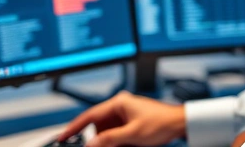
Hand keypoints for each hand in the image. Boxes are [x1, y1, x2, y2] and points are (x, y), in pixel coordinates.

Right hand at [57, 91, 186, 146]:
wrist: (180, 124)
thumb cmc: (161, 123)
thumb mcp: (132, 134)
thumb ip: (109, 139)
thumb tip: (90, 143)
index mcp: (119, 102)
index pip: (90, 115)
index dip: (75, 126)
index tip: (64, 136)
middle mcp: (122, 105)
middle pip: (99, 124)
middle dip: (97, 138)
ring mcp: (127, 113)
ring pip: (108, 130)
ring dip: (108, 141)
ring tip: (117, 145)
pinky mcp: (132, 121)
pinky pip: (117, 132)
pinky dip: (116, 140)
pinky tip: (124, 145)